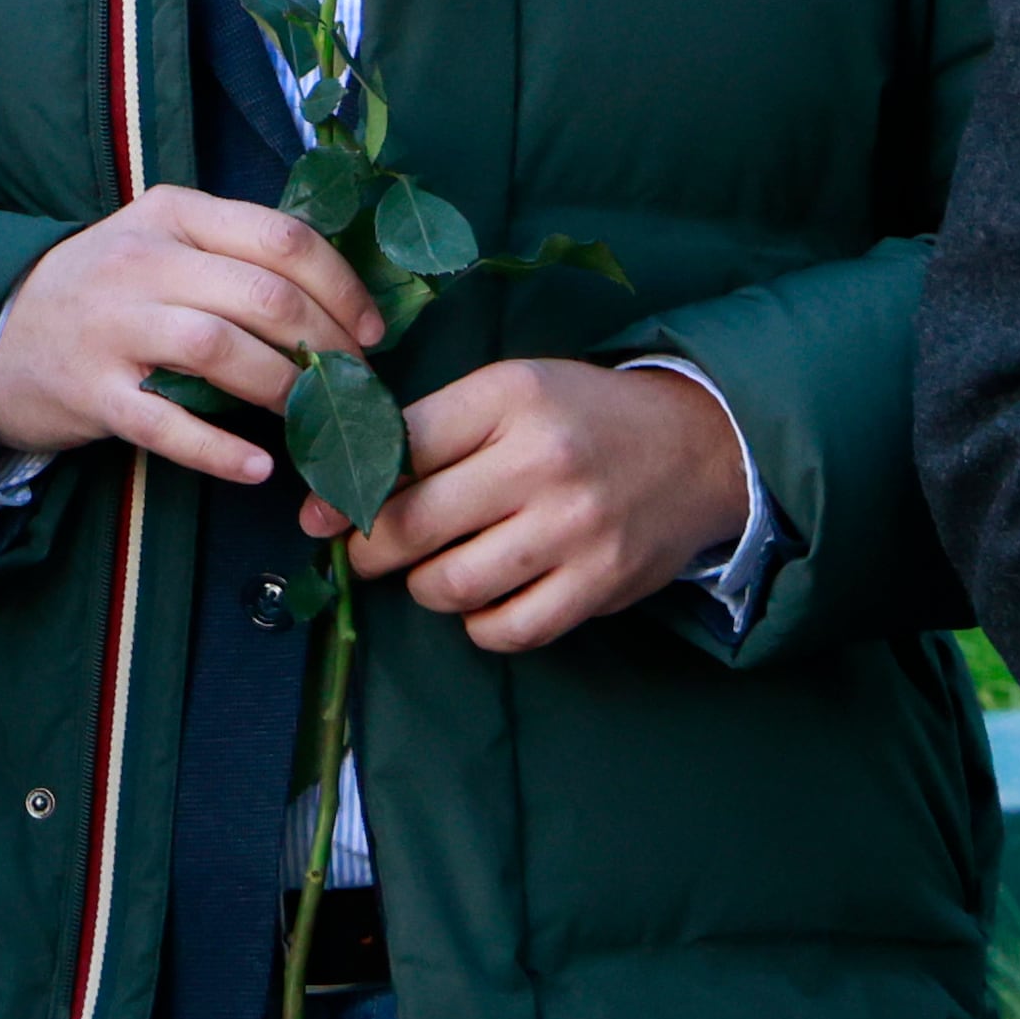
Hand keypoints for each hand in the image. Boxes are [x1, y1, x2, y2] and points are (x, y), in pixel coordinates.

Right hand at [0, 187, 388, 486]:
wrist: (2, 337)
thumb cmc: (107, 291)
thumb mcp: (161, 242)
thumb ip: (234, 253)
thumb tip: (343, 299)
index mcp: (171, 214)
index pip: (281, 237)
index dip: (343, 288)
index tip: (371, 333)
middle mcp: (140, 261)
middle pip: (263, 296)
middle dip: (328, 346)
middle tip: (352, 385)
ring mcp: (111, 326)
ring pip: (220, 350)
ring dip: (283, 390)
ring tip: (311, 418)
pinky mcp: (92, 390)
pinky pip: (166, 423)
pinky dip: (219, 450)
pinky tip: (257, 467)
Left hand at [313, 359, 751, 652]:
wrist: (701, 445)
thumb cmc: (581, 416)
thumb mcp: (509, 390)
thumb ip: (432, 428)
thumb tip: (338, 486)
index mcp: (507, 400)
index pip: (397, 447)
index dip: (343, 486)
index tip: (318, 510)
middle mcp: (540, 464)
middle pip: (412, 524)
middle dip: (366, 547)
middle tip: (359, 550)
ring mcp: (574, 530)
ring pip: (452, 584)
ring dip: (422, 587)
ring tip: (427, 571)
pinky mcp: (602, 584)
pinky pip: (510, 628)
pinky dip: (479, 624)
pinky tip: (481, 600)